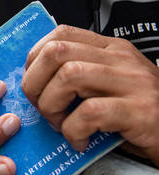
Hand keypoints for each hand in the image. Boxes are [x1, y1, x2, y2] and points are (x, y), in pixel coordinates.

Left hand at [22, 25, 158, 165]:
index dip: (35, 58)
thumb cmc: (137, 109)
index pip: (61, 34)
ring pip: (69, 76)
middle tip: (41, 106)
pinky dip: (74, 130)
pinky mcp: (139, 110)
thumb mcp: (108, 81)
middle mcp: (120, 59)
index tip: (34, 81)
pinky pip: (90, 112)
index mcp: (109, 49)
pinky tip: (79, 140)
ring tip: (59, 123)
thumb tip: (34, 79)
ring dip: (52, 105)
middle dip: (35, 82)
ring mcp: (132, 82)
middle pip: (57, 52)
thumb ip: (79, 73)